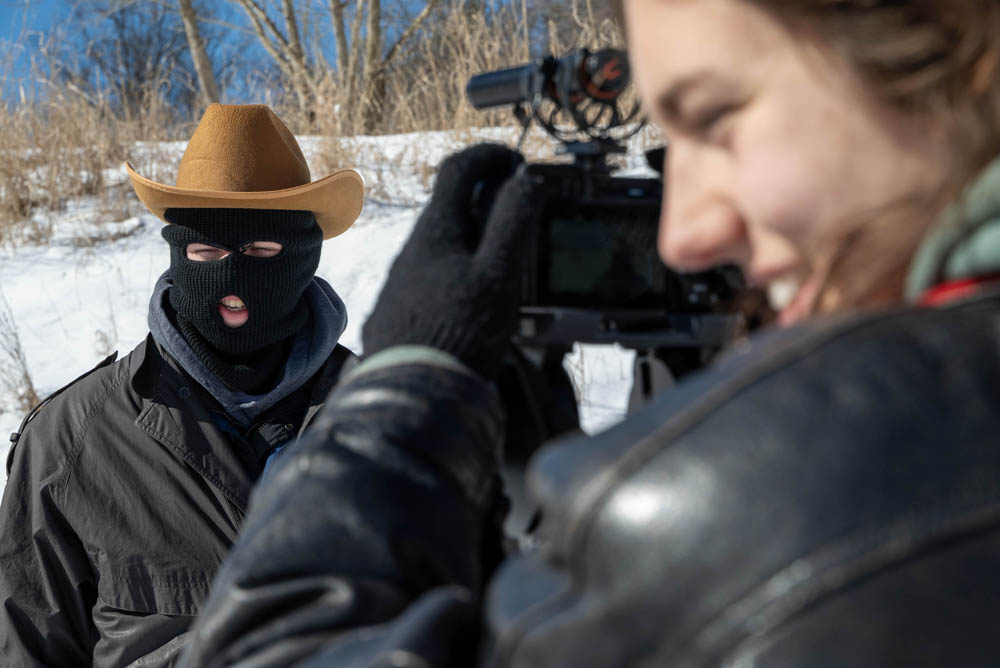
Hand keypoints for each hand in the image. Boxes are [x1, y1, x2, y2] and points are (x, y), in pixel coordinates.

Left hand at [363, 144, 542, 378]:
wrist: (414, 393)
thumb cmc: (461, 331)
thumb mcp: (499, 274)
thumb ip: (512, 222)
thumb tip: (523, 179)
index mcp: (436, 231)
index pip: (459, 168)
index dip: (490, 156)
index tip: (517, 162)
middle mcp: (411, 249)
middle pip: (448, 207)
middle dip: (484, 201)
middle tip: (519, 214)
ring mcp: (400, 280)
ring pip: (438, 245)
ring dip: (470, 240)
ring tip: (501, 265)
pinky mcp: (396, 310)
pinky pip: (428, 277)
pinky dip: (454, 272)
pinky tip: (470, 301)